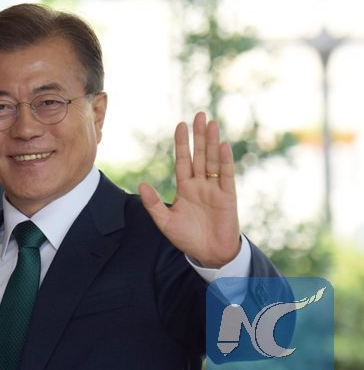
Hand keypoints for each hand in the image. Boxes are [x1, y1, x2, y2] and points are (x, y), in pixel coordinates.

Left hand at [138, 111, 240, 267]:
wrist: (209, 255)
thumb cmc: (188, 239)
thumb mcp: (165, 222)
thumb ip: (153, 204)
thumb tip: (141, 185)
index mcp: (185, 188)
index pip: (183, 160)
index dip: (182, 143)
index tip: (181, 125)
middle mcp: (200, 184)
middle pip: (200, 155)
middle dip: (199, 136)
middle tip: (199, 115)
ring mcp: (215, 189)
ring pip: (213, 160)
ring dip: (212, 142)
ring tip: (212, 123)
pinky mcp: (228, 197)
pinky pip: (226, 175)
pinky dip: (225, 161)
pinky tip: (223, 146)